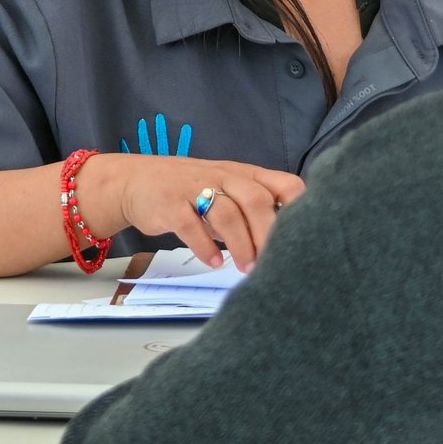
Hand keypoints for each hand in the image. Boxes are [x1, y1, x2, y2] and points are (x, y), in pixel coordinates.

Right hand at [79, 153, 306, 268]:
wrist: (134, 181)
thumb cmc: (189, 191)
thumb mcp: (224, 192)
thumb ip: (251, 210)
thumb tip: (287, 243)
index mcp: (243, 175)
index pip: (284, 183)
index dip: (301, 208)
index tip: (307, 237)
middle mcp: (222, 176)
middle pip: (256, 199)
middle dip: (268, 234)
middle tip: (273, 264)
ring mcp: (194, 187)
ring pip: (226, 213)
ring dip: (240, 244)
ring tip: (246, 268)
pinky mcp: (168, 202)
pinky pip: (190, 224)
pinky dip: (205, 246)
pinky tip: (214, 262)